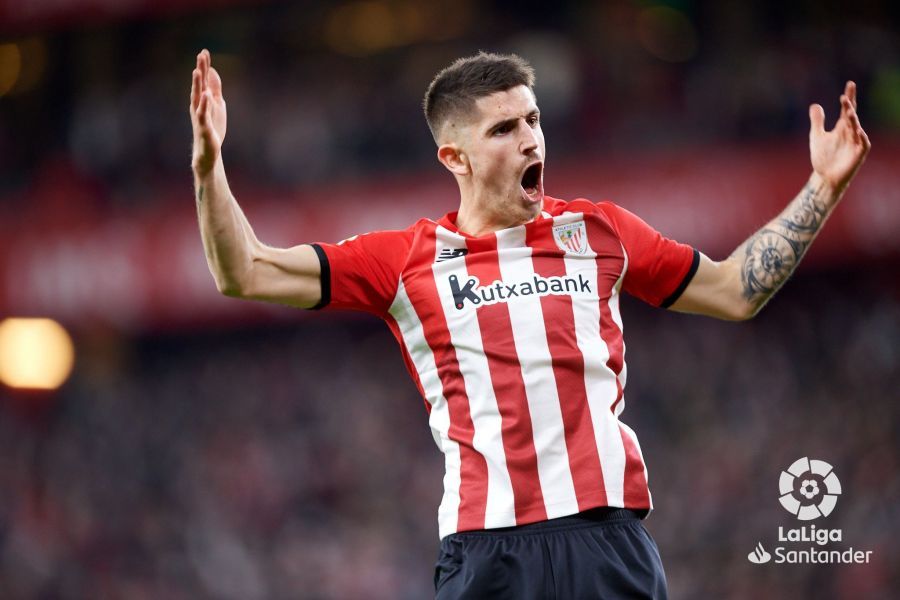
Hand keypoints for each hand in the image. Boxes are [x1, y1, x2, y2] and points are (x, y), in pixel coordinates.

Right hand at [190, 49, 226, 176]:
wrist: (208, 151)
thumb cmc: (212, 128)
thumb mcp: (217, 105)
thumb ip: (215, 89)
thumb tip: (213, 71)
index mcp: (202, 100)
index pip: (203, 80)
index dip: (204, 66)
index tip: (205, 51)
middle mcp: (198, 105)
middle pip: (199, 85)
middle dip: (200, 70)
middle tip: (200, 54)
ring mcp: (200, 115)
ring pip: (197, 97)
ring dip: (197, 84)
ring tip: (197, 71)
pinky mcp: (204, 126)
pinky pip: (203, 113)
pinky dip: (204, 104)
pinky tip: (206, 95)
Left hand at [809, 81, 870, 192]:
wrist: (825, 177)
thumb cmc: (823, 157)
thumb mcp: (817, 136)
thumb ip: (817, 121)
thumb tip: (815, 104)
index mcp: (842, 127)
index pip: (847, 109)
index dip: (849, 97)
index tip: (850, 84)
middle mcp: (851, 132)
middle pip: (852, 115)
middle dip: (849, 105)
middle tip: (846, 94)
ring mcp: (856, 143)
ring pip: (856, 128)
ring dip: (853, 120)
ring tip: (849, 110)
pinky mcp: (858, 154)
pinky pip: (862, 144)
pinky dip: (861, 137)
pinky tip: (858, 130)